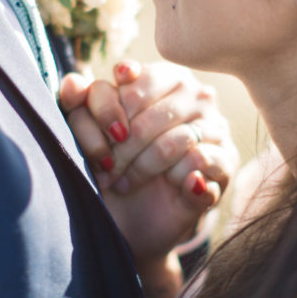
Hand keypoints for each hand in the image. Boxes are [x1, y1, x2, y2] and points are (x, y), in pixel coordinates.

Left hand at [60, 61, 237, 264]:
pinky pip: (197, 163)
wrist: (132, 221)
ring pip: (171, 142)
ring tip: (127, 183)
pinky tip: (166, 186)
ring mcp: (214, 125)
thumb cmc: (111, 168)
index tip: (95, 147)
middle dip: (119, 151)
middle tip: (106, 172)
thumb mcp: (87, 136)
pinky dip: (173, 179)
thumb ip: (75, 103)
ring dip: (141, 169)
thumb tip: (71, 82)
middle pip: (147, 115)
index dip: (104, 116)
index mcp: (162, 77)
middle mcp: (194, 93)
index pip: (129, 82)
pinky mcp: (225, 160)